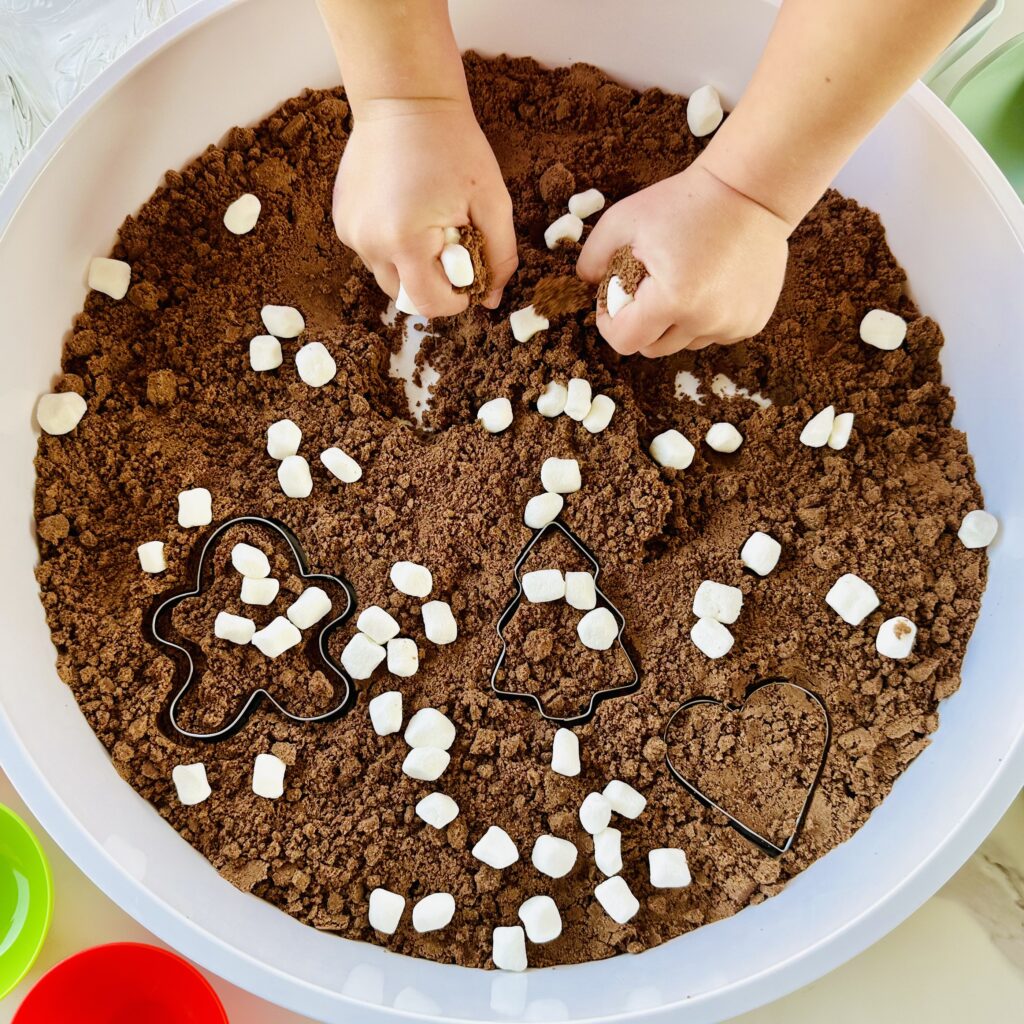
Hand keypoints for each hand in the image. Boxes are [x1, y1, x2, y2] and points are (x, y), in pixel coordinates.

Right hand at [333, 98, 516, 317]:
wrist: (403, 97)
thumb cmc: (453, 144)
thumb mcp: (493, 202)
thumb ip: (500, 257)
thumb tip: (490, 299)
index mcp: (405, 242)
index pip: (429, 305)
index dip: (455, 301)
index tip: (470, 279)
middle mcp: (368, 243)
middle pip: (405, 296)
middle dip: (432, 285)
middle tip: (452, 247)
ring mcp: (350, 233)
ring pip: (387, 276)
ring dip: (411, 267)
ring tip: (428, 226)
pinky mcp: (342, 221)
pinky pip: (372, 252)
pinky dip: (392, 246)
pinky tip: (405, 212)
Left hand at [576, 161, 789, 356]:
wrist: (753, 190)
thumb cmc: (685, 201)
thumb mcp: (623, 219)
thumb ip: (592, 257)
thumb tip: (587, 285)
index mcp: (672, 301)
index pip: (624, 341)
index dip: (610, 324)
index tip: (612, 301)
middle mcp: (706, 321)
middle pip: (652, 348)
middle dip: (640, 325)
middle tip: (643, 290)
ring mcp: (733, 325)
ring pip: (684, 343)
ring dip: (673, 323)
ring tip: (680, 283)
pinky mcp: (752, 322)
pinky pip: (714, 334)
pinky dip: (704, 318)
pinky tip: (709, 284)